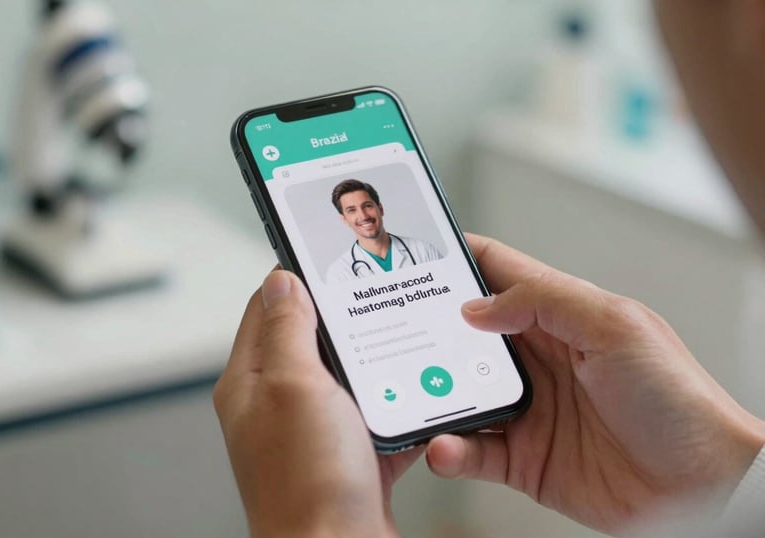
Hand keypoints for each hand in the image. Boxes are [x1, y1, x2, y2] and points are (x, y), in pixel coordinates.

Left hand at [214, 271, 421, 537]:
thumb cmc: (308, 483)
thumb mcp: (294, 385)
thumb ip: (287, 329)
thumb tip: (282, 281)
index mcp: (251, 383)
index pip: (267, 309)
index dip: (295, 278)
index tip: (327, 258)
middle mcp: (278, 405)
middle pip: (309, 340)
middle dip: (342, 318)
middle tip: (372, 295)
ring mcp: (314, 432)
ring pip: (346, 377)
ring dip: (372, 360)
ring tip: (398, 338)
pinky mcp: (348, 455)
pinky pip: (374, 415)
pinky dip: (394, 403)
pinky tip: (415, 394)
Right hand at [426, 234, 764, 533]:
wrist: (701, 489)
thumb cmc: (677, 401)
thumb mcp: (615, 327)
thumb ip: (545, 302)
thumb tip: (477, 307)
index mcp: (559, 316)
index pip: (495, 272)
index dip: (454, 258)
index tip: (413, 254)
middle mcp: (536, 357)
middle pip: (463, 333)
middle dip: (427, 330)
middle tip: (391, 331)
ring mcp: (526, 407)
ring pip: (457, 391)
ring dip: (431, 393)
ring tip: (410, 393)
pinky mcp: (520, 456)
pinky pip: (469, 450)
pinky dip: (449, 449)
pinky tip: (444, 446)